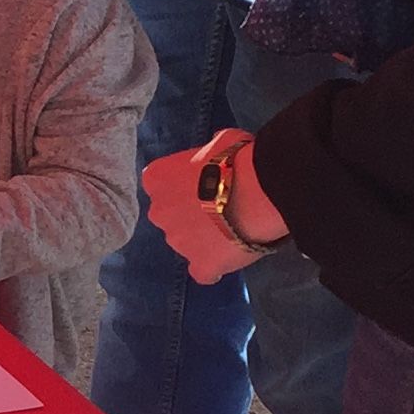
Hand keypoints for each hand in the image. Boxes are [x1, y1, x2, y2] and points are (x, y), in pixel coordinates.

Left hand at [141, 128, 283, 283]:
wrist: (257, 191)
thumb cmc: (238, 159)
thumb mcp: (218, 142)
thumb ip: (207, 154)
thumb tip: (215, 155)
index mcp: (156, 178)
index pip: (160, 185)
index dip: (182, 187)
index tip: (201, 186)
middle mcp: (158, 211)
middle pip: (170, 216)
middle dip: (189, 214)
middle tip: (219, 208)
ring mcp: (177, 241)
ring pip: (186, 243)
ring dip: (203, 239)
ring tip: (234, 229)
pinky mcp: (200, 264)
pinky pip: (203, 271)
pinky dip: (213, 267)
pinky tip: (229, 257)